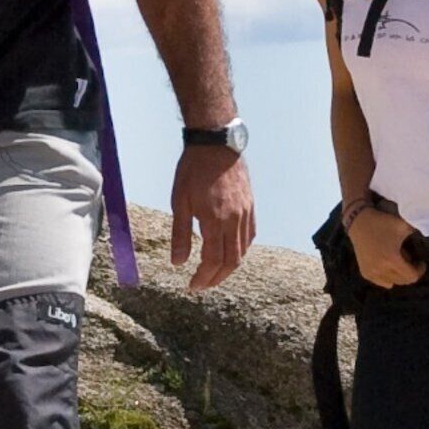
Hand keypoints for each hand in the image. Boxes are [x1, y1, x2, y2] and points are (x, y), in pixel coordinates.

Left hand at [167, 145, 256, 290]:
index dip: (203, 277)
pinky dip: (241, 250)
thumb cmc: (193, 170)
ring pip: (242, 251)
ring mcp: (245, 213)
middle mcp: (234, 220)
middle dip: (216, 278)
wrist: (216, 143)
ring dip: (229, 267)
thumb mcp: (179, 202)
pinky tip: (231, 252)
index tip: (193, 285)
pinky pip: (249, 236)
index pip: (212, 260)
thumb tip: (177, 262)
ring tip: (214, 273)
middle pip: (231, 261)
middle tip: (202, 284)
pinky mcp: (250, 206)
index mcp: (215, 220)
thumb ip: (180, 234)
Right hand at [346, 203, 421, 288]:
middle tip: (410, 260)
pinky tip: (387, 265)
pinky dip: (387, 277)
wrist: (359, 222)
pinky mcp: (365, 273)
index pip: (411, 276)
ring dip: (399, 275)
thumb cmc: (383, 223)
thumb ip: (419, 233)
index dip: (419, 270)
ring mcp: (372, 273)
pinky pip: (381, 282)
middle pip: (403, 281)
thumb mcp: (404, 226)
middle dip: (410, 272)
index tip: (421, 262)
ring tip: (397, 262)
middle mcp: (381, 269)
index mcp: (392, 259)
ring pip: (392, 283)